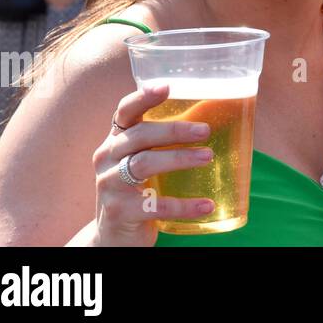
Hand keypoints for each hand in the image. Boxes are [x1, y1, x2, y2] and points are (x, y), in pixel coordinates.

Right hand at [90, 84, 215, 245]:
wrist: (114, 236)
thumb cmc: (136, 188)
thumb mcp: (145, 160)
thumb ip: (166, 140)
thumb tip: (216, 112)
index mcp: (116, 140)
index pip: (124, 112)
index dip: (142, 97)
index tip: (166, 86)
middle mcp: (106, 158)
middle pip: (139, 136)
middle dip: (174, 130)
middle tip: (205, 130)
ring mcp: (109, 185)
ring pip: (144, 165)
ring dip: (179, 159)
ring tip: (208, 157)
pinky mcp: (119, 212)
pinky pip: (154, 205)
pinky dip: (183, 205)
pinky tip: (207, 205)